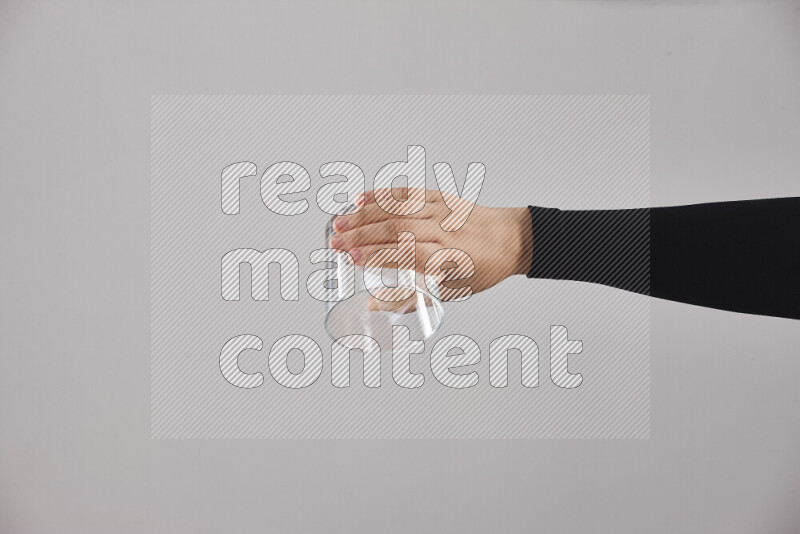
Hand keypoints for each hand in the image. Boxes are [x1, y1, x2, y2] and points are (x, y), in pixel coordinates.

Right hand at [329, 187, 531, 306]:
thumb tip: (374, 305)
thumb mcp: (451, 292)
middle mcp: (446, 231)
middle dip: (362, 236)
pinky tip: (360, 199)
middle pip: (397, 230)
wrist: (511, 239)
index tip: (354, 260)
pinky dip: (381, 195)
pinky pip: (406, 194)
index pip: (408, 254)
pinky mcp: (440, 197)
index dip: (379, 256)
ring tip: (339, 223)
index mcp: (451, 258)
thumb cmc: (481, 269)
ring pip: (398, 210)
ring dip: (364, 216)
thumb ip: (411, 299)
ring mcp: (442, 211)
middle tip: (335, 243)